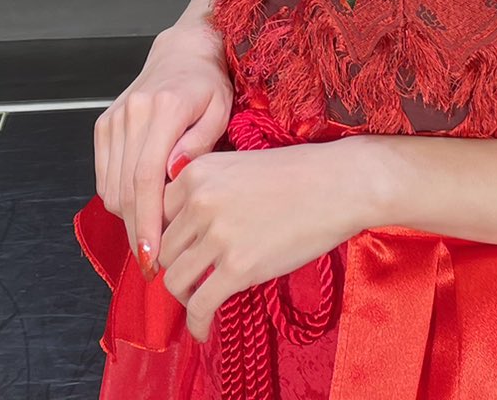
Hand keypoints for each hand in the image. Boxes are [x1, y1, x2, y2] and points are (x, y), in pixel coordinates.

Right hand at [94, 23, 232, 282]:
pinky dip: (118, 199)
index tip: (152, 256)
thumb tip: (176, 175)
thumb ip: (201, 142)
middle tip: (152, 265)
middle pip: (126, 188)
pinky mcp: (103, 125)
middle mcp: (132, 113)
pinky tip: (140, 210)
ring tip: (149, 240)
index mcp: (164, 109)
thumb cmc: (209, 85)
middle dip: (136, 231)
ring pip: (111, 186)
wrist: (183, 52)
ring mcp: (113, 119)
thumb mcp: (220, 109)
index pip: (147, 177)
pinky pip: (104, 175)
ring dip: (127, 219)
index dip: (148, 221)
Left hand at [155, 137, 376, 341]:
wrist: (339, 184)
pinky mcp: (238, 267)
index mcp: (196, 172)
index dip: (165, 238)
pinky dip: (197, 323)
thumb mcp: (237, 166)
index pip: (157, 215)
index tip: (175, 253)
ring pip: (175, 279)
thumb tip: (185, 231)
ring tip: (198, 300)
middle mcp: (199, 201)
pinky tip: (203, 329)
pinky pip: (200, 304)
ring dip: (184, 296)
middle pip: (164, 249)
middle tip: (191, 278)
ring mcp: (218, 235)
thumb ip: (206, 190)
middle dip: (174, 267)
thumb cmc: (298, 173)